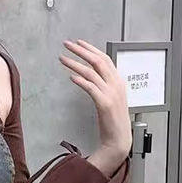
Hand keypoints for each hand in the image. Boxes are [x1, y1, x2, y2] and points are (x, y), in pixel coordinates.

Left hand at [59, 39, 132, 161]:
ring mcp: (111, 93)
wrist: (118, 139)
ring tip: (63, 58)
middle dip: (81, 50)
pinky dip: (81, 80)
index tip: (79, 43)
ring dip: (75, 63)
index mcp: (119, 82)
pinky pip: (91, 87)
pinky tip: (71, 76)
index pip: (105, 59)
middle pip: (97, 61)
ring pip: (91, 72)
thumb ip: (103, 86)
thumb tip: (90, 76)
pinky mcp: (105, 103)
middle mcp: (116, 84)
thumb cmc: (112, 121)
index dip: (91, 49)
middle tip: (67, 44)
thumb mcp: (111, 99)